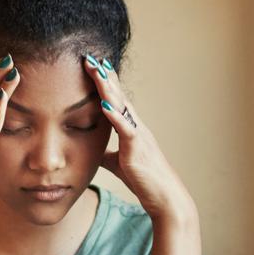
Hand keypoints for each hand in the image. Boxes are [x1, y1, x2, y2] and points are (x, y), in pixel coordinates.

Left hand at [83, 54, 198, 226]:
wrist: (164, 196)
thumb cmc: (144, 180)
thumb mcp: (120, 164)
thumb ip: (107, 155)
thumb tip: (94, 152)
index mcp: (131, 129)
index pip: (117, 101)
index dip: (105, 83)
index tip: (92, 66)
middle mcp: (136, 127)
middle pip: (118, 96)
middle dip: (104, 77)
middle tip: (90, 58)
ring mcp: (138, 136)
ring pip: (122, 106)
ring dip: (107, 88)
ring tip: (95, 70)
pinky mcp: (137, 149)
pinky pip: (125, 129)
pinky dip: (115, 116)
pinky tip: (104, 105)